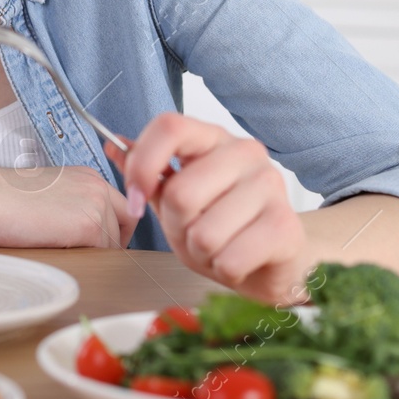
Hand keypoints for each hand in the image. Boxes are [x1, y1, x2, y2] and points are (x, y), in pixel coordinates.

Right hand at [0, 164, 139, 248]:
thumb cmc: (1, 198)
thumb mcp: (48, 195)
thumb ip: (72, 207)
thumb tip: (85, 237)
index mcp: (88, 176)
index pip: (122, 208)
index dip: (115, 230)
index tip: (101, 245)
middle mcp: (97, 186)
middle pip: (125, 226)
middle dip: (111, 244)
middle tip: (88, 257)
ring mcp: (95, 205)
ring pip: (113, 244)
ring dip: (95, 254)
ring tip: (65, 256)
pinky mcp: (87, 226)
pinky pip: (101, 255)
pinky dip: (85, 261)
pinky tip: (61, 256)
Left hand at [113, 112, 312, 304]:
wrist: (275, 258)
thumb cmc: (222, 225)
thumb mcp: (176, 197)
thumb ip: (148, 172)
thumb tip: (112, 146)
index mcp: (213, 138)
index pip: (169, 127)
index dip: (142, 164)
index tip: (136, 198)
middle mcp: (246, 152)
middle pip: (181, 193)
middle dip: (176, 226)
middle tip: (192, 232)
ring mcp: (271, 186)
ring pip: (204, 233)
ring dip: (201, 253)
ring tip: (218, 248)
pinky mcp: (286, 226)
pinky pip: (229, 259)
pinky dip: (224, 271)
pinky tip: (238, 261)